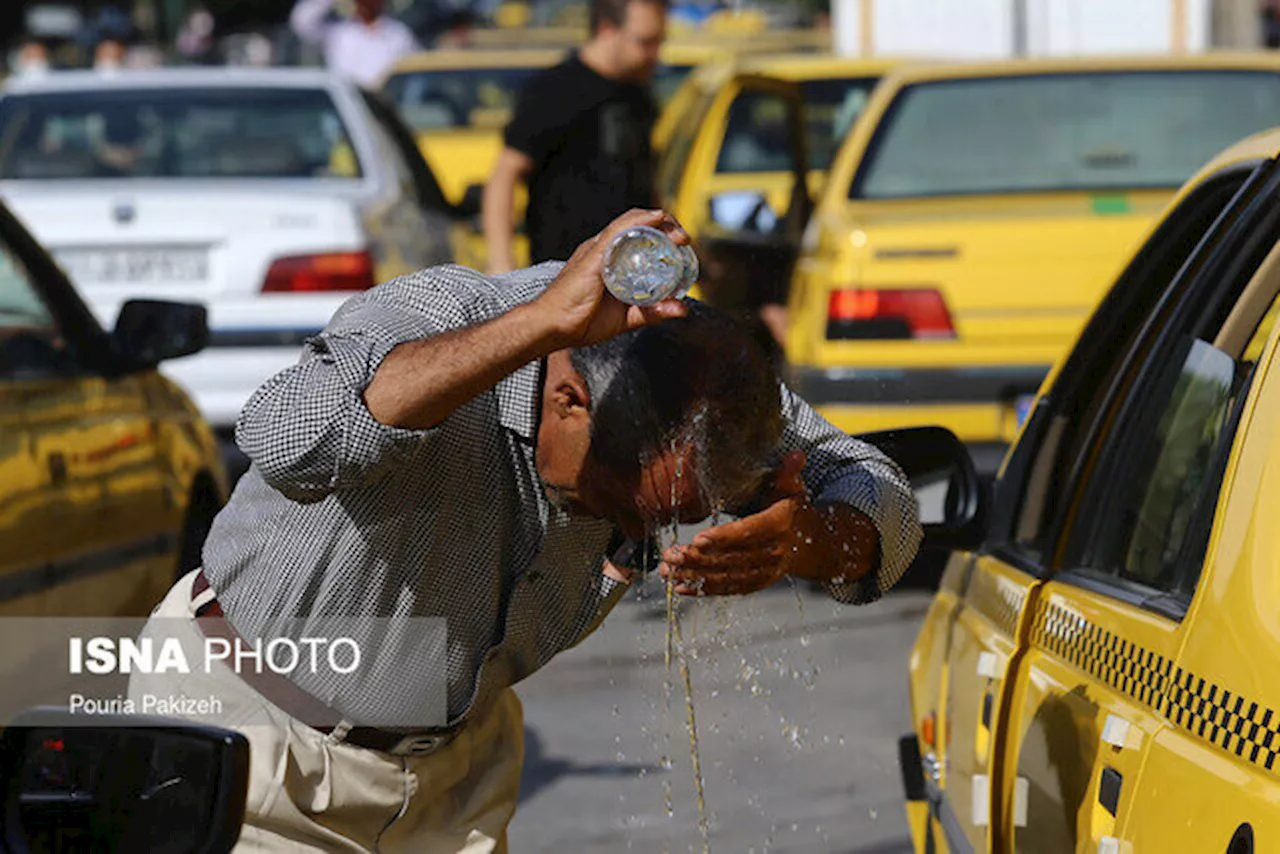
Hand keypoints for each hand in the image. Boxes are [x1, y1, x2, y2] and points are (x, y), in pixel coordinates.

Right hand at [534, 209, 689, 348]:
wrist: (552, 327)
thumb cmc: (581, 322)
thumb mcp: (626, 317)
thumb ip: (653, 312)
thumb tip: (682, 308)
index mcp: (607, 260)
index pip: (636, 236)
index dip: (660, 235)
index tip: (681, 246)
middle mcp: (602, 249)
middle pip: (637, 225)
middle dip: (665, 226)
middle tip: (684, 239)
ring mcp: (596, 249)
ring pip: (631, 223)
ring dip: (659, 223)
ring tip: (679, 234)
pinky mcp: (593, 254)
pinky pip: (618, 231)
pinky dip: (641, 221)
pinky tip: (658, 219)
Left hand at [659, 451, 809, 595]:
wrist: (811, 543)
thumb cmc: (792, 509)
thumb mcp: (792, 489)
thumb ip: (788, 473)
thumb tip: (796, 455)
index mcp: (778, 525)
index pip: (749, 533)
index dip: (724, 538)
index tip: (698, 538)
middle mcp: (772, 553)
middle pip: (732, 559)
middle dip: (699, 559)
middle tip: (671, 554)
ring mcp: (764, 572)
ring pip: (726, 577)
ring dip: (694, 575)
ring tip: (667, 570)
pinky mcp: (755, 584)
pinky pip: (727, 590)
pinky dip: (703, 590)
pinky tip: (679, 587)